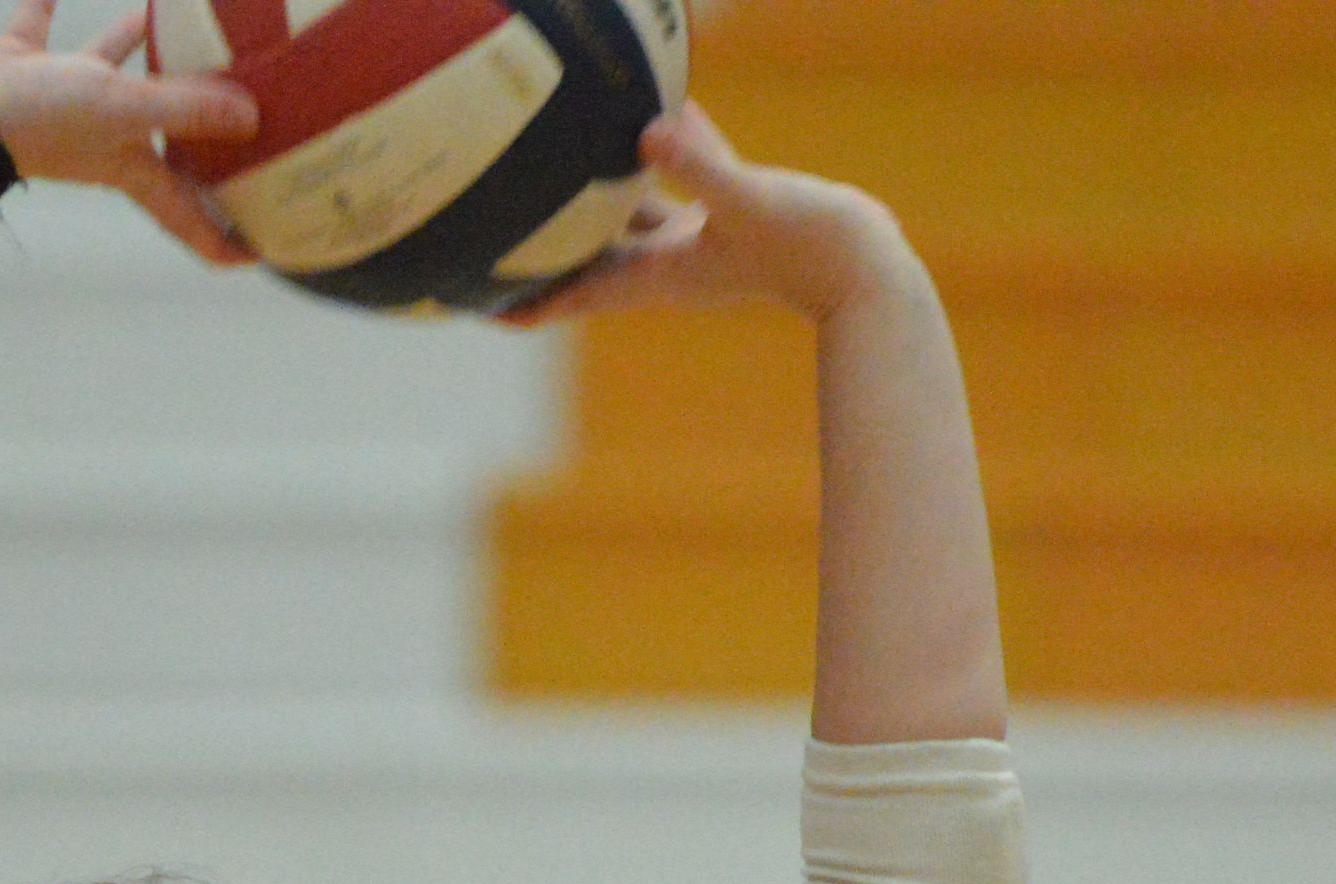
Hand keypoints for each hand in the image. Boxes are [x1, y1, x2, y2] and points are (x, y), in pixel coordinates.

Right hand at [0, 0, 258, 266]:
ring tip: (170, 13)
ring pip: (110, 63)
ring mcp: (59, 97)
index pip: (184, 213)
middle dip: (193, 121)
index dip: (220, 237)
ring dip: (135, 40)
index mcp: (126, 162)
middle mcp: (98, 134)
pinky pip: (42, 22)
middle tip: (237, 104)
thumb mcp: (122, 111)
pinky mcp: (21, 63)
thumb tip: (252, 117)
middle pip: (159, 130)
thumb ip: (185, 108)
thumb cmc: (36, 121)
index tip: (260, 252)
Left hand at [503, 104, 917, 326]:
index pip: (574, 294)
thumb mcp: (750, 199)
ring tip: (536, 191)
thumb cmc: (812, 246)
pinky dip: (642, 169)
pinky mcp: (723, 218)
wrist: (867, 270)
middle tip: (481, 245)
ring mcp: (694, 243)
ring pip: (620, 226)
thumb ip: (701, 165)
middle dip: (534, 258)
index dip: (522, 301)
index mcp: (658, 273)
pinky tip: (634, 128)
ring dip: (581, 212)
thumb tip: (648, 131)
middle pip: (582, 264)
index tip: (468, 303)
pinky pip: (667, 192)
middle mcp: (666, 264)